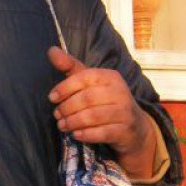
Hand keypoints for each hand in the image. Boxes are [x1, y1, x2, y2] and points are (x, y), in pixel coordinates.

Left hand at [47, 46, 156, 177]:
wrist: (134, 127)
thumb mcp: (91, 82)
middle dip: (67, 107)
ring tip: (62, 125)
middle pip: (87, 99)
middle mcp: (120, 92)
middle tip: (57, 115)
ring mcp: (125, 112)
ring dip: (73, 122)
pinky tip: (76, 135)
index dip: (65, 88)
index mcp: (110, 77)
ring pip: (93, 116)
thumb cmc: (106, 101)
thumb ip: (71, 67)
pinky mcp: (125, 131)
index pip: (85, 78)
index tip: (52, 98)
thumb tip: (51, 50)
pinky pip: (103, 133)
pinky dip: (86, 134)